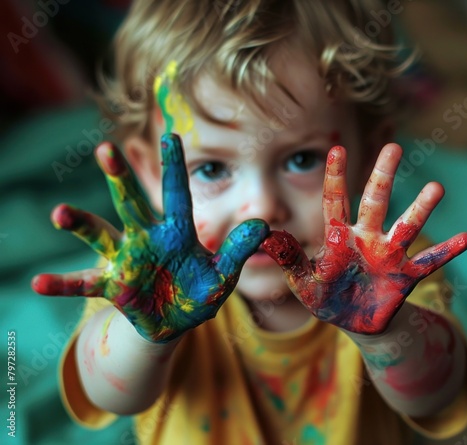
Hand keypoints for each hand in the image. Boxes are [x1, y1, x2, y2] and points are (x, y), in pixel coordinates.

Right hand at [32, 134, 268, 341]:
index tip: (172, 135)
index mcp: (177, 234)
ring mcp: (127, 260)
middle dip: (120, 179)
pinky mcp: (113, 285)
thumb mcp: (223, 275)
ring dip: (81, 224)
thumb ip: (239, 250)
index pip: (176, 195)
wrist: (175, 321)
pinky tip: (38, 283)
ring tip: (60, 213)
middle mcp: (148, 239)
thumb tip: (264, 224)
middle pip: (132, 204)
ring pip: (102, 236)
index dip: (174, 167)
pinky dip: (64, 283)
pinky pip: (84, 283)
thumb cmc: (199, 293)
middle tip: (105, 149)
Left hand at [262, 143, 466, 334]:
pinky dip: (446, 252)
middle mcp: (366, 239)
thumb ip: (288, 259)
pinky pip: (429, 262)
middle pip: (375, 202)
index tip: (336, 148)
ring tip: (436, 187)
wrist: (354, 322)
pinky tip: (466, 237)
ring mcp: (388, 255)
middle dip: (382, 176)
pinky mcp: (405, 276)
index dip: (335, 176)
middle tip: (393, 147)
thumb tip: (265, 236)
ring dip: (420, 208)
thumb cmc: (326, 297)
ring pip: (406, 227)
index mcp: (339, 238)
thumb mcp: (303, 282)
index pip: (336, 201)